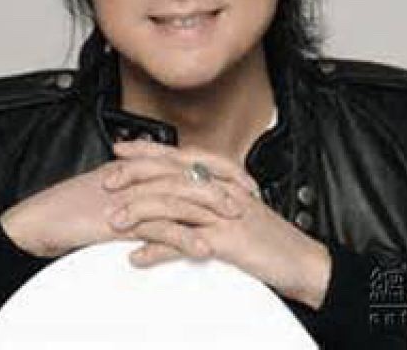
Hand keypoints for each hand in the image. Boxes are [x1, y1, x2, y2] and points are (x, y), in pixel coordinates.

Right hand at [0, 144, 252, 258]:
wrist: (41, 219)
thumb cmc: (76, 208)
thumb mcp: (118, 194)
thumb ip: (147, 190)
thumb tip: (175, 198)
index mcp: (143, 167)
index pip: (191, 161)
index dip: (220, 169)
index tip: (245, 181)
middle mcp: (140, 175)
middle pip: (191, 173)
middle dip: (224, 184)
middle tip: (249, 197)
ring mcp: (131, 195)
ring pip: (178, 196)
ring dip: (209, 208)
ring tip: (233, 220)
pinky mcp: (120, 219)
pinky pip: (157, 227)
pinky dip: (181, 237)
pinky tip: (200, 248)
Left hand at [106, 140, 330, 308]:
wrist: (299, 258)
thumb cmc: (266, 234)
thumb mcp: (235, 206)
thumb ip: (208, 194)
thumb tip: (179, 190)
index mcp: (222, 178)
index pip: (179, 156)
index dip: (148, 150)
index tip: (121, 149)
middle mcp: (221, 189)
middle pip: (172, 173)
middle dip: (136, 174)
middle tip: (106, 180)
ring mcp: (224, 214)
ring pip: (175, 204)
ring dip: (140, 212)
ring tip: (114, 221)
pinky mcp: (227, 240)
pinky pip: (187, 243)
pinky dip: (159, 250)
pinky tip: (138, 257)